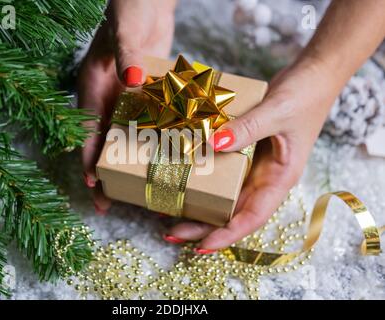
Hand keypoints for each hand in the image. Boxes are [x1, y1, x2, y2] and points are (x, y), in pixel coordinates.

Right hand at [78, 0, 175, 212]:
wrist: (148, 1)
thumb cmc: (130, 10)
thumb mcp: (125, 32)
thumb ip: (127, 56)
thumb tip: (131, 80)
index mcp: (94, 88)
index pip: (87, 130)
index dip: (89, 158)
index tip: (94, 183)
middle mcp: (109, 98)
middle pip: (105, 143)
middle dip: (106, 172)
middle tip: (109, 202)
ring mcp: (129, 99)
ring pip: (127, 138)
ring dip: (131, 164)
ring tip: (140, 190)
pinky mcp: (148, 96)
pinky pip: (150, 124)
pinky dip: (154, 142)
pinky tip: (166, 159)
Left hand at [165, 58, 340, 251]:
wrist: (313, 74)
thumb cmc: (305, 95)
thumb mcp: (277, 112)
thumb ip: (248, 128)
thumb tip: (212, 145)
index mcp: (279, 178)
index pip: (252, 217)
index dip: (227, 235)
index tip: (201, 246)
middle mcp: (264, 177)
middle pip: (232, 211)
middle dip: (203, 226)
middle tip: (171, 231)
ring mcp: (253, 164)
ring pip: (223, 193)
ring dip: (198, 203)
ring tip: (167, 210)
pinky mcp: (243, 149)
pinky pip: (220, 168)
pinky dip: (202, 174)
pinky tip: (180, 174)